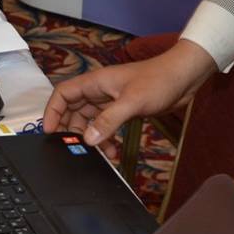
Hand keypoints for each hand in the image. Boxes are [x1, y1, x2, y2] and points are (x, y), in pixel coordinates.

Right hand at [42, 39, 216, 153]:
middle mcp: (100, 90)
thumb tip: (88, 140)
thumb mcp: (132, 102)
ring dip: (91, 138)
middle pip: (74, 109)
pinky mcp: (124, 109)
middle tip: (71, 149)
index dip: (52, 112)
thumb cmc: (159, 80)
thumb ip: (108, 121)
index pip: (63, 94)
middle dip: (71, 130)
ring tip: (97, 155)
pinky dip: (106, 139)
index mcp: (96, 82)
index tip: (49, 132)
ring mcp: (112, 100)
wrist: (184, 77)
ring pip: (90, 120)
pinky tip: (112, 151)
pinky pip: (106, 125)